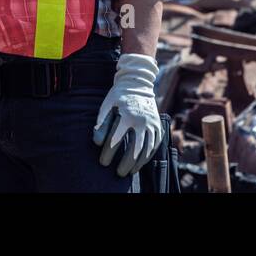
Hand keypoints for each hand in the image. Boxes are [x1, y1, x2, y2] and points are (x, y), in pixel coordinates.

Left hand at [93, 53, 161, 176]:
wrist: (138, 83)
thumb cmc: (119, 95)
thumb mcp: (107, 104)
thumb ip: (101, 122)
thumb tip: (97, 142)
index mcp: (127, 115)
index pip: (116, 140)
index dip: (108, 154)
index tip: (103, 162)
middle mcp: (142, 121)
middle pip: (135, 149)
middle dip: (126, 164)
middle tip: (119, 173)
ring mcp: (152, 123)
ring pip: (147, 149)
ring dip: (139, 163)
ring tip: (130, 171)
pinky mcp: (158, 125)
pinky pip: (155, 144)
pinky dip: (149, 155)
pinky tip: (141, 162)